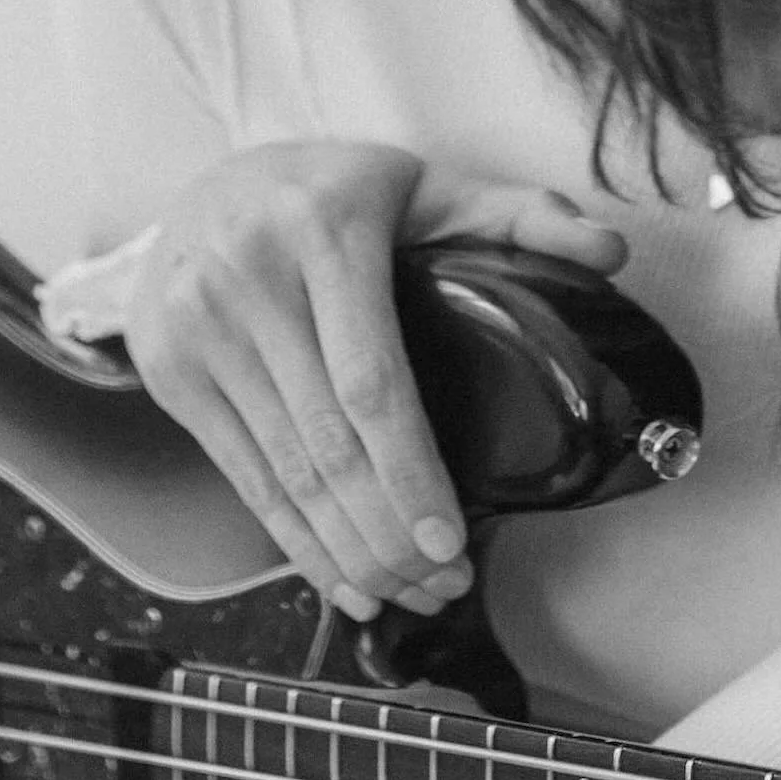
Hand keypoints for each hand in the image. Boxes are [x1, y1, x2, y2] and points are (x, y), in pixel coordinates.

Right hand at [121, 140, 629, 620]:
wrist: (205, 184)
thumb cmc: (341, 193)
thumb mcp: (432, 185)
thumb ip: (525, 216)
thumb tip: (611, 252)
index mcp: (326, 230)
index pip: (371, 377)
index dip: (409, 470)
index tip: (451, 537)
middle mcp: (249, 279)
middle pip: (326, 440)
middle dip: (388, 532)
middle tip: (445, 583)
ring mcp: (197, 328)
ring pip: (284, 469)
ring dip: (347, 551)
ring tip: (406, 595)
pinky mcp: (169, 371)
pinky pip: (242, 474)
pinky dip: (292, 539)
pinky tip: (340, 580)